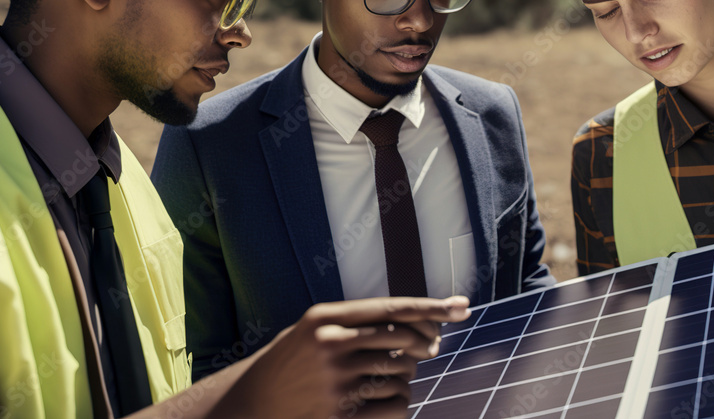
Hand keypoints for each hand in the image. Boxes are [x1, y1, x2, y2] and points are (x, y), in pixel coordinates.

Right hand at [240, 295, 469, 418]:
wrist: (250, 405)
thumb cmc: (289, 363)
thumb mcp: (312, 328)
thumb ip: (356, 322)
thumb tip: (418, 324)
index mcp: (325, 317)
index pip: (393, 307)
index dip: (432, 307)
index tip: (463, 306)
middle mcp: (331, 345)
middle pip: (404, 340)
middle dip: (423, 344)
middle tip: (426, 348)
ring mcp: (335, 381)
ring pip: (402, 374)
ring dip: (407, 376)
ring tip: (389, 376)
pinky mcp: (339, 413)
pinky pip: (395, 405)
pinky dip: (400, 402)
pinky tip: (386, 399)